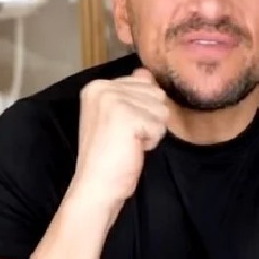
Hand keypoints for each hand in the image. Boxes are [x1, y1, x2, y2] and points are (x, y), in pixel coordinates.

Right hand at [72, 67, 169, 205]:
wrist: (96, 185)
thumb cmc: (109, 155)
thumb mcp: (118, 116)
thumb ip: (132, 92)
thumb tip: (147, 72)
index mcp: (96, 85)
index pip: (144, 82)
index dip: (142, 109)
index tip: (121, 127)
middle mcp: (102, 87)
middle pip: (156, 94)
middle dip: (149, 118)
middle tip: (125, 136)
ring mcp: (114, 100)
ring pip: (162, 109)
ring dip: (151, 130)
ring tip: (129, 142)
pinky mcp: (127, 117)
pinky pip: (160, 126)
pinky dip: (151, 141)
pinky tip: (132, 148)